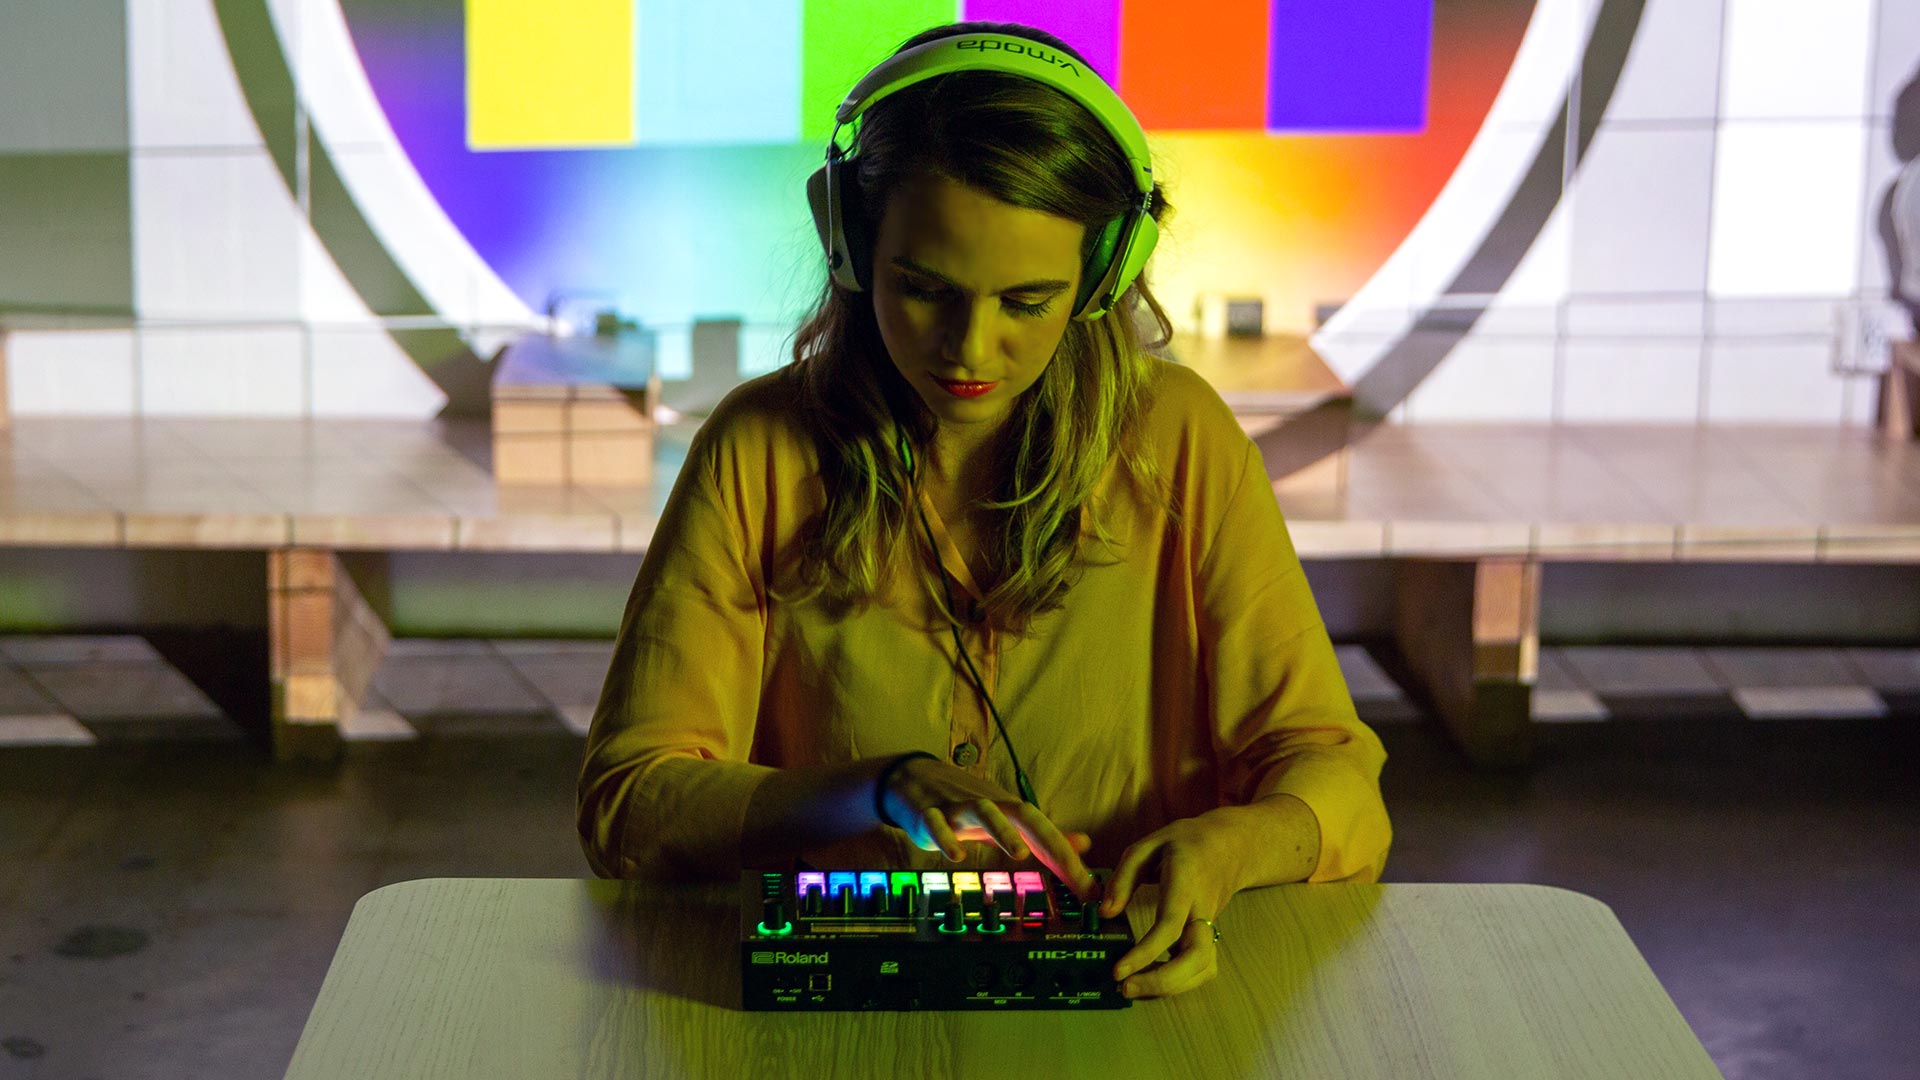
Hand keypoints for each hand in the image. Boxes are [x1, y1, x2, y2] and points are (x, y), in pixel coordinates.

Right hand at [879, 756, 1096, 900]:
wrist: (914, 779)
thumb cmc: (965, 804)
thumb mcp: (1006, 819)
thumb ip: (1042, 835)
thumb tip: (1083, 844)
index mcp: (1009, 810)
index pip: (1046, 831)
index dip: (1069, 858)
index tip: (1089, 888)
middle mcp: (989, 805)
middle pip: (1024, 815)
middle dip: (1049, 842)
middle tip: (1070, 870)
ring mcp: (958, 808)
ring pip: (984, 812)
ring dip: (1003, 832)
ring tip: (1020, 854)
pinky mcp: (928, 814)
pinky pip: (936, 824)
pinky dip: (946, 837)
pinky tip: (956, 856)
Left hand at [1098, 809, 1252, 998]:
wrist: (1230, 846)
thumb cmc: (1185, 843)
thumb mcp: (1149, 845)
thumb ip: (1124, 878)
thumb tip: (1105, 912)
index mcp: (1186, 884)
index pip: (1170, 925)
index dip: (1146, 952)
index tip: (1120, 970)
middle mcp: (1202, 910)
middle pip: (1195, 957)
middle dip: (1162, 981)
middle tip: (1126, 987)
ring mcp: (1210, 926)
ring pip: (1204, 969)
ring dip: (1171, 987)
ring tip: (1135, 988)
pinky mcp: (1209, 936)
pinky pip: (1202, 969)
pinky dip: (1181, 983)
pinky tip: (1154, 981)